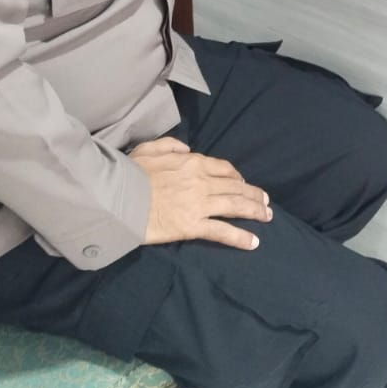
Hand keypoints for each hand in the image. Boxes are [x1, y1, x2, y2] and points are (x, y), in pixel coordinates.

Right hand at [129, 137, 270, 250]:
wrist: (118, 197)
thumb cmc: (130, 173)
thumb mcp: (148, 148)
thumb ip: (170, 145)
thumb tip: (187, 148)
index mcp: (192, 162)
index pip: (223, 168)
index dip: (237, 177)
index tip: (243, 183)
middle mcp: (201, 181)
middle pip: (235, 187)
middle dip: (254, 194)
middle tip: (266, 201)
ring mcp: (199, 204)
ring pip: (235, 206)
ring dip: (255, 211)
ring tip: (268, 216)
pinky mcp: (192, 225)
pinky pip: (222, 231)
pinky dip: (240, 237)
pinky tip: (254, 242)